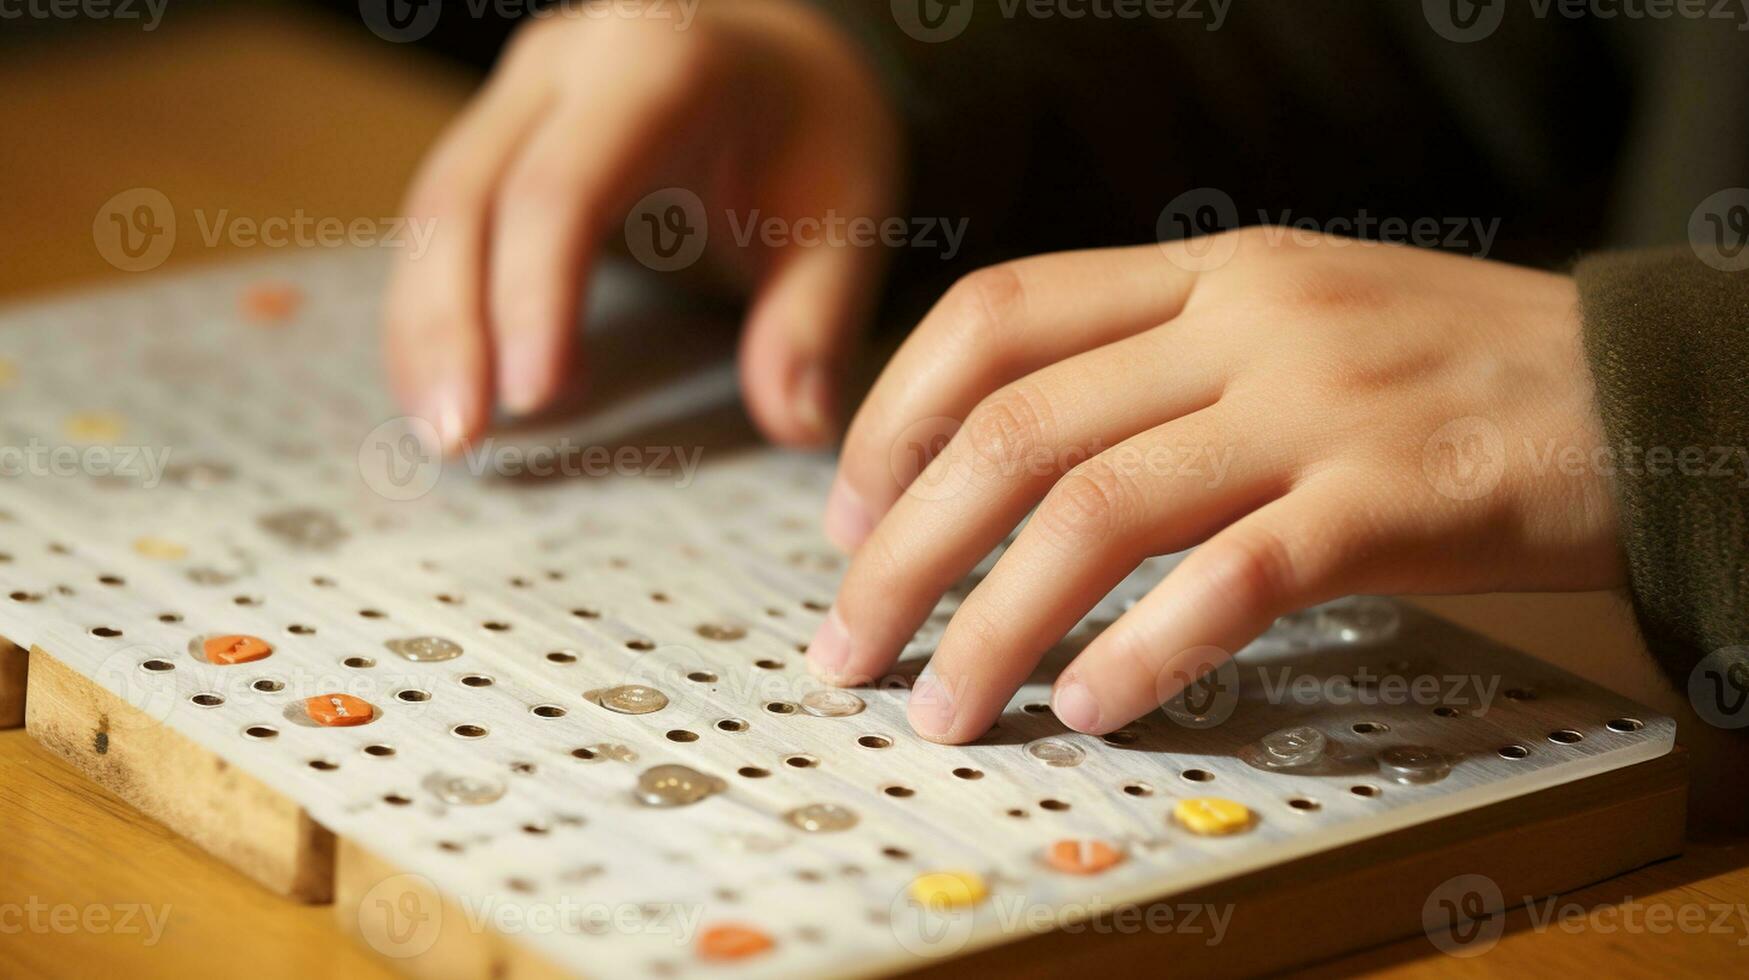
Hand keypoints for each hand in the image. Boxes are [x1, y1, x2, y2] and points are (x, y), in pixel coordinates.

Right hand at [384, 0, 900, 450]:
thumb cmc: (813, 131)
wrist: (784, 53)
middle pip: (469, 193)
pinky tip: (444, 387)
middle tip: (458, 437)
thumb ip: (815, 320)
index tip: (536, 397)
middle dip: (452, 324)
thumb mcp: (845, 214)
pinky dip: (434, 307)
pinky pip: (441, 217)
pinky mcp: (498, 130)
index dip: (537, 293)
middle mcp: (567, 62)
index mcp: (658, 61)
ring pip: (435, 206)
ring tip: (444, 433)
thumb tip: (796, 426)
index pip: (565, 186)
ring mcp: (519, 91)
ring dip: (425, 326)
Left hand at [808, 229, 1623, 741]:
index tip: (847, 515)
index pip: (997, 316)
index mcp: (1208, 273)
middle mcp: (1247, 322)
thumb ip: (1163, 365)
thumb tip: (1008, 461)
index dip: (894, 417)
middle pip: (1017, 430)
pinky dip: (1147, 645)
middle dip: (904, 550)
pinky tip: (1093, 704)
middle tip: (849, 647)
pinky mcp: (1393, 497)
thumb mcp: (1292, 322)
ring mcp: (1319, 404)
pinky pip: (1236, 575)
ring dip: (996, 621)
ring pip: (1100, 508)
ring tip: (944, 705)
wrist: (1641, 392)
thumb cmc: (1449, 375)